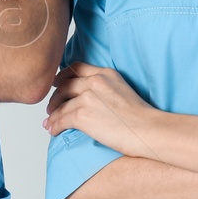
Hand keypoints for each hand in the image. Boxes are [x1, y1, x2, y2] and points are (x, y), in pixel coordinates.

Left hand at [42, 62, 158, 157]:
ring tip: (50, 122)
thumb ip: (106, 89)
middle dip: (55, 97)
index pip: (76, 68)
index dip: (62, 75)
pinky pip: (60, 119)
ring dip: (53, 114)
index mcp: (106, 74)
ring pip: (60, 104)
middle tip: (51, 106)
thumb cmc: (140, 117)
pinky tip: (53, 130)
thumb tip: (90, 100)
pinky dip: (54, 125)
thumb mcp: (123, 91)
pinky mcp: (82, 115)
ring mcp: (87, 98)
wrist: (147, 130)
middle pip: (64, 85)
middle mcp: (95, 82)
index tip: (56, 83)